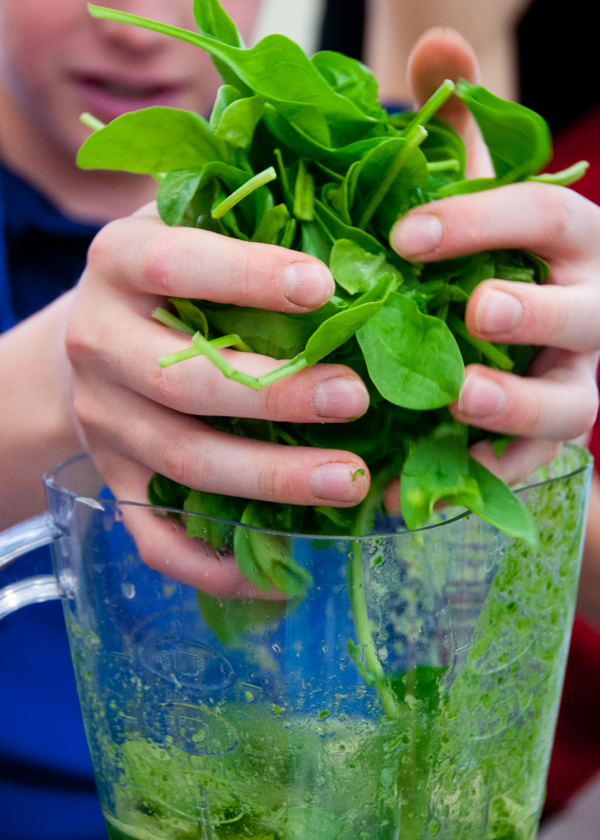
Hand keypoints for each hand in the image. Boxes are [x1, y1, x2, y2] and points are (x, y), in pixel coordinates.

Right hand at [65, 204, 370, 587]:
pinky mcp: (115, 479)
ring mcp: (105, 422)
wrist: (92, 337)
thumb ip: (246, 211)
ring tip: (350, 480)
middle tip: (355, 399)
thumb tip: (357, 207)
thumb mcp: (189, 221)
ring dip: (269, 479)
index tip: (323, 288)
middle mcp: (100, 344)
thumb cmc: (170, 272)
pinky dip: (212, 565)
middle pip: (183, 382)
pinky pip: (154, 536)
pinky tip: (280, 575)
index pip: (172, 266)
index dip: (245, 277)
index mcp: (117, 263)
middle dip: (274, 396)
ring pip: (182, 463)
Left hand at [390, 28, 598, 485]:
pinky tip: (421, 486)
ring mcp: (572, 381)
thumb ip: (459, 133)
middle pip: (581, 313)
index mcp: (567, 242)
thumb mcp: (472, 200)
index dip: (483, 222)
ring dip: (517, 407)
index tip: (405, 235)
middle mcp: (586, 310)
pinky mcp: (547, 439)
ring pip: (570, 403)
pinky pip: (530, 467)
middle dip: (534, 314)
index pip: (545, 217)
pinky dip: (482, 477)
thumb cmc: (486, 259)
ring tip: (459, 401)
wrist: (514, 339)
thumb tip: (436, 47)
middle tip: (477, 312)